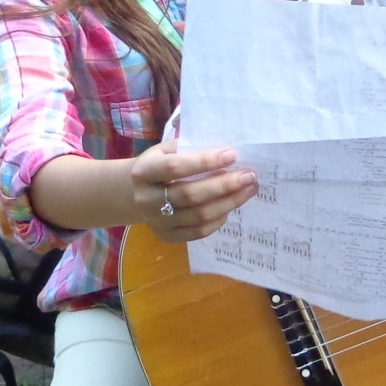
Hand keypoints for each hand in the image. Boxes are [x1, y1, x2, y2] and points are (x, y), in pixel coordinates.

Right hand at [131, 139, 254, 242]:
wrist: (136, 193)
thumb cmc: (159, 166)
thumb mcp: (165, 150)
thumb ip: (190, 149)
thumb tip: (227, 151)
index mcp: (144, 171)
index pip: (176, 167)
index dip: (205, 161)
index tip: (232, 155)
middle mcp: (147, 199)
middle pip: (191, 195)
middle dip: (224, 185)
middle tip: (249, 176)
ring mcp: (156, 221)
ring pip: (199, 216)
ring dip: (229, 202)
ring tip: (249, 189)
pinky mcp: (166, 236)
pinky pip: (199, 232)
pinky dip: (218, 220)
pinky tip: (230, 206)